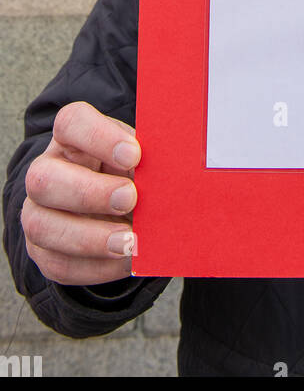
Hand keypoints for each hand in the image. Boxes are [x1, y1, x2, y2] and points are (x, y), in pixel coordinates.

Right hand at [21, 101, 139, 285]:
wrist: (116, 210)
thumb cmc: (130, 174)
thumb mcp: (141, 159)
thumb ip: (151, 160)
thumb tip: (178, 172)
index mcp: (72, 138)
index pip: (71, 123)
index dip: (99, 137)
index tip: (135, 153)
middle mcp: (46, 173)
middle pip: (44, 179)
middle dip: (88, 193)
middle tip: (130, 199)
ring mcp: (38, 213)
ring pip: (43, 227)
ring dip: (90, 238)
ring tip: (130, 242)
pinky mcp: (43, 252)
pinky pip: (58, 264)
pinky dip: (96, 266)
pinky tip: (125, 261)